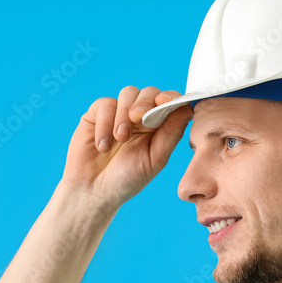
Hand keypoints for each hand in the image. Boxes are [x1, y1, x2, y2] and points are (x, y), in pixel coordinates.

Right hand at [62, 85, 191, 208]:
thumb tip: (186, 109)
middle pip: (150, 92)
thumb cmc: (128, 178)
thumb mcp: (155, 159)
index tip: (164, 102)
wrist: (95, 190)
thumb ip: (171, 134)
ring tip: (120, 138)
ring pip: (128, 92)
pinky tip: (103, 145)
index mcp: (160, 126)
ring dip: (124, 114)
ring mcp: (119, 113)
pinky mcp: (97, 113)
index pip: (170, 102)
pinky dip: (105, 123)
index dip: (170, 97)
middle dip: (145, 102)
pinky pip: (105, 104)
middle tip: (137, 118)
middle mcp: (141, 116)